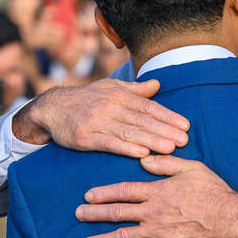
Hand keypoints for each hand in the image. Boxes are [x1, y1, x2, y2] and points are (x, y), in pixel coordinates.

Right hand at [13, 78, 189, 154]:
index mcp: (119, 96)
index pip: (148, 107)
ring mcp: (96, 122)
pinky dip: (125, 149)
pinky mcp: (84, 137)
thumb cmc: (85, 99)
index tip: (185, 125)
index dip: (168, 116)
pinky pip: (108, 144)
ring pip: (128, 133)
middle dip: (165, 130)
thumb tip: (158, 84)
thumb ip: (135, 90)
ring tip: (170, 148)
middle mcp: (109, 107)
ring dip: (151, 141)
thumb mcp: (109, 88)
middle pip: (142, 121)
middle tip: (184, 140)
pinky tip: (141, 154)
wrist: (51, 108)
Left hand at [77, 155, 237, 237]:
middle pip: (116, 213)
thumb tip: (143, 159)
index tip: (88, 195)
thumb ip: (165, 163)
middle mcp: (152, 212)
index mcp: (156, 190)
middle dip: (94, 214)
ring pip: (123, 237)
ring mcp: (157, 232)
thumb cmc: (213, 190)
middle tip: (78, 215)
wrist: (229, 218)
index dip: (104, 193)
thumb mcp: (191, 167)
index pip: (123, 190)